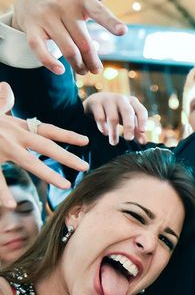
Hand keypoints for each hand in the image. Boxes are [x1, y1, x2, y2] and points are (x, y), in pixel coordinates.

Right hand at [0, 82, 88, 206]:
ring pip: (29, 162)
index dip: (67, 135)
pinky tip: (11, 205)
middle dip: (66, 156)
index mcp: (15, 125)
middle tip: (85, 166)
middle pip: (46, 146)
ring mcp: (1, 147)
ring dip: (48, 174)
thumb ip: (1, 100)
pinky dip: (2, 192)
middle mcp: (12, 135)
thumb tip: (8, 89)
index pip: (47, 130)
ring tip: (65, 185)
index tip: (86, 141)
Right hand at [11, 0, 135, 74]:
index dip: (111, 22)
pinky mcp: (32, 29)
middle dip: (93, 60)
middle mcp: (63, 6)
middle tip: (96, 70)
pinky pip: (40, 48)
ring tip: (84, 71)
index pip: (99, 12)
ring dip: (79, 65)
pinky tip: (61, 71)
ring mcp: (46, 17)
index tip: (123, 31)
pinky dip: (49, 62)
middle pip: (84, 43)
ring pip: (68, 49)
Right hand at [83, 92, 147, 144]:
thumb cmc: (117, 112)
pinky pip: (100, 117)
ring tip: (114, 142)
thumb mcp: (127, 119)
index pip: (141, 110)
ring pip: (113, 117)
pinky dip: (103, 127)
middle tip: (129, 139)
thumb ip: (136, 129)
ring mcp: (108, 99)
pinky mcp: (95, 103)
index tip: (142, 131)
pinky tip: (104, 133)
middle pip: (127, 112)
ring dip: (114, 132)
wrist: (95, 102)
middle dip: (129, 126)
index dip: (143, 121)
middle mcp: (121, 99)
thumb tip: (144, 142)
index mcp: (132, 102)